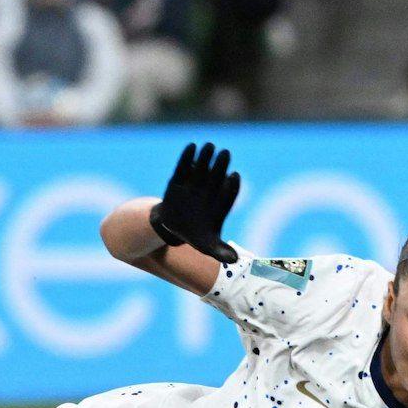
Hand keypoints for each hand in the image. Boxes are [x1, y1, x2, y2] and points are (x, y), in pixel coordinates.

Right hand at [150, 141, 240, 263]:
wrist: (172, 228)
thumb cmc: (196, 235)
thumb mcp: (208, 246)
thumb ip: (220, 251)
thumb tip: (235, 260)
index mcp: (220, 204)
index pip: (228, 193)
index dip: (231, 185)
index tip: (234, 176)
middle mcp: (209, 191)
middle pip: (216, 176)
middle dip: (220, 165)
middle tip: (225, 153)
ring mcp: (194, 184)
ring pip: (202, 169)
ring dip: (206, 157)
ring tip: (209, 146)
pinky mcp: (179, 180)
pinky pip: (184, 167)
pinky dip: (187, 158)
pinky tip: (191, 146)